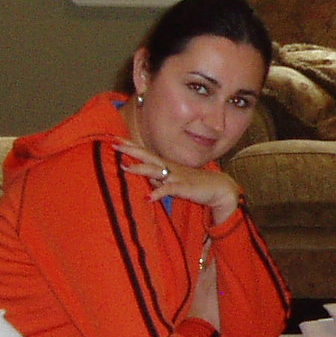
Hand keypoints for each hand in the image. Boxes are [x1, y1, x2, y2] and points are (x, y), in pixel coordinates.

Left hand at [117, 139, 242, 226]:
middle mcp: (170, 168)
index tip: (115, 139)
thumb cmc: (196, 185)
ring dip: (141, 169)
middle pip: (148, 156)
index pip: (146, 153)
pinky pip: (170, 190)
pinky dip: (159, 192)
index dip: (131, 146)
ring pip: (156, 171)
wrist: (221, 189)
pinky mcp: (185, 188)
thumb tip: (148, 179)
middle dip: (131, 150)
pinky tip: (148, 197)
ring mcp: (177, 177)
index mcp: (167, 166)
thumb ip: (160, 181)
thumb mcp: (175, 182)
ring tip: (125, 168)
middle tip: (115, 143)